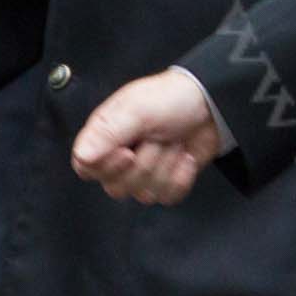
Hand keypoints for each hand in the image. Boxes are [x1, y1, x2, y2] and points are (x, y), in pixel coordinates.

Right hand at [70, 71, 220, 204]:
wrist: (212, 104)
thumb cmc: (171, 98)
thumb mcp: (137, 108)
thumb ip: (108, 131)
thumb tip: (83, 156)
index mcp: (105, 138)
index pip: (86, 169)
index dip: (108, 166)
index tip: (128, 151)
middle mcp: (120, 158)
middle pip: (117, 187)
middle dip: (146, 162)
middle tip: (157, 137)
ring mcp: (144, 173)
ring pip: (144, 194)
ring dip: (166, 166)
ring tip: (172, 141)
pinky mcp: (167, 182)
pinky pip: (167, 197)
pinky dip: (181, 176)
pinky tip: (184, 156)